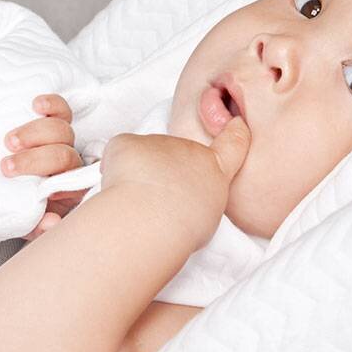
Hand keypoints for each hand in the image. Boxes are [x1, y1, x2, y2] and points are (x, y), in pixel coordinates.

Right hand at [1, 93, 90, 240]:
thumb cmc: (14, 206)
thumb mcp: (25, 224)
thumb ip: (38, 227)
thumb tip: (52, 224)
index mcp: (69, 191)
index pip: (75, 184)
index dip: (60, 186)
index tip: (40, 192)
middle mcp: (70, 164)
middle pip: (65, 155)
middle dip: (36, 161)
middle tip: (7, 167)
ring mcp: (63, 141)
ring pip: (62, 131)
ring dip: (35, 134)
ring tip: (9, 142)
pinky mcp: (54, 120)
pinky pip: (61, 110)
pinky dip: (52, 105)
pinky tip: (36, 105)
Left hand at [99, 115, 250, 248]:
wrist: (153, 217)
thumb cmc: (182, 227)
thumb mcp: (207, 220)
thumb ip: (199, 201)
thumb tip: (181, 202)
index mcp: (215, 170)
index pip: (234, 143)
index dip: (235, 131)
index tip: (236, 124)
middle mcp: (190, 150)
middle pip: (179, 154)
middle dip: (167, 171)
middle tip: (158, 201)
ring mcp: (159, 142)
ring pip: (146, 155)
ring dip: (140, 173)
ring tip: (137, 202)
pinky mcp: (130, 143)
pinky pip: (120, 150)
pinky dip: (115, 166)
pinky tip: (118, 189)